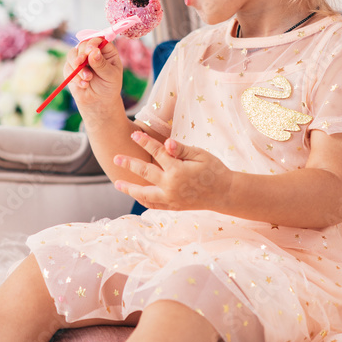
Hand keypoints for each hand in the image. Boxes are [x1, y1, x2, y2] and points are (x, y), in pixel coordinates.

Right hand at [66, 37, 122, 113]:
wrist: (99, 101)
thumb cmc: (109, 86)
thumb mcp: (110, 76)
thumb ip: (102, 64)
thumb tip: (93, 51)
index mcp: (106, 50)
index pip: (98, 39)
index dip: (92, 43)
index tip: (89, 51)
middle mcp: (92, 51)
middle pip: (83, 44)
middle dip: (82, 55)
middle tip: (82, 64)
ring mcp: (80, 58)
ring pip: (72, 54)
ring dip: (77, 67)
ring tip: (87, 79)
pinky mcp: (71, 68)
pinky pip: (68, 67)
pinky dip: (74, 76)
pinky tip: (84, 85)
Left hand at [112, 130, 233, 211]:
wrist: (225, 194)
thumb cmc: (215, 170)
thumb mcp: (200, 155)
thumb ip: (181, 150)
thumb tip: (166, 143)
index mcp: (178, 171)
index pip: (157, 153)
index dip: (145, 142)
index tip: (133, 134)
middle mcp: (171, 186)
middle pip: (145, 173)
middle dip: (129, 164)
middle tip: (116, 158)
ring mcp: (171, 199)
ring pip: (144, 194)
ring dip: (130, 188)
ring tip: (117, 183)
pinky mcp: (173, 206)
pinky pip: (154, 205)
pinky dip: (143, 200)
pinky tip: (135, 194)